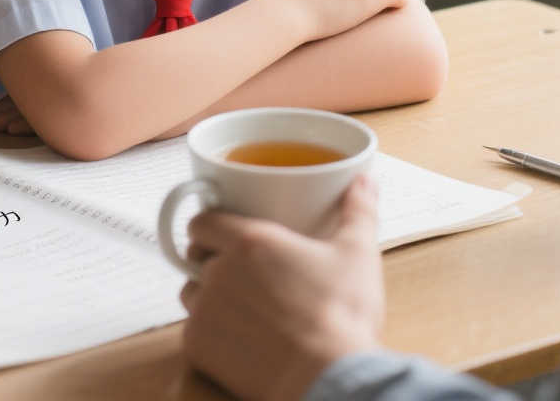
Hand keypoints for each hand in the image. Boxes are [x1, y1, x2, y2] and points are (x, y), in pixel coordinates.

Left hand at [180, 174, 384, 400]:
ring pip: (192, 295)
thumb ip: (358, 210)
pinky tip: (240, 338)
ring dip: (209, 298)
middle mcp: (219, 271)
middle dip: (212, 261)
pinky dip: (210, 334)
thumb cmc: (343, 317)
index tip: (223, 233)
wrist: (330, 378)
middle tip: (243, 274)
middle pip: (197, 258)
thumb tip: (366, 181)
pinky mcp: (199, 347)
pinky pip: (193, 332)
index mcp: (250, 242)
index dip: (210, 226)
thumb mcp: (357, 254)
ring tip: (244, 309)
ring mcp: (205, 311)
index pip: (202, 221)